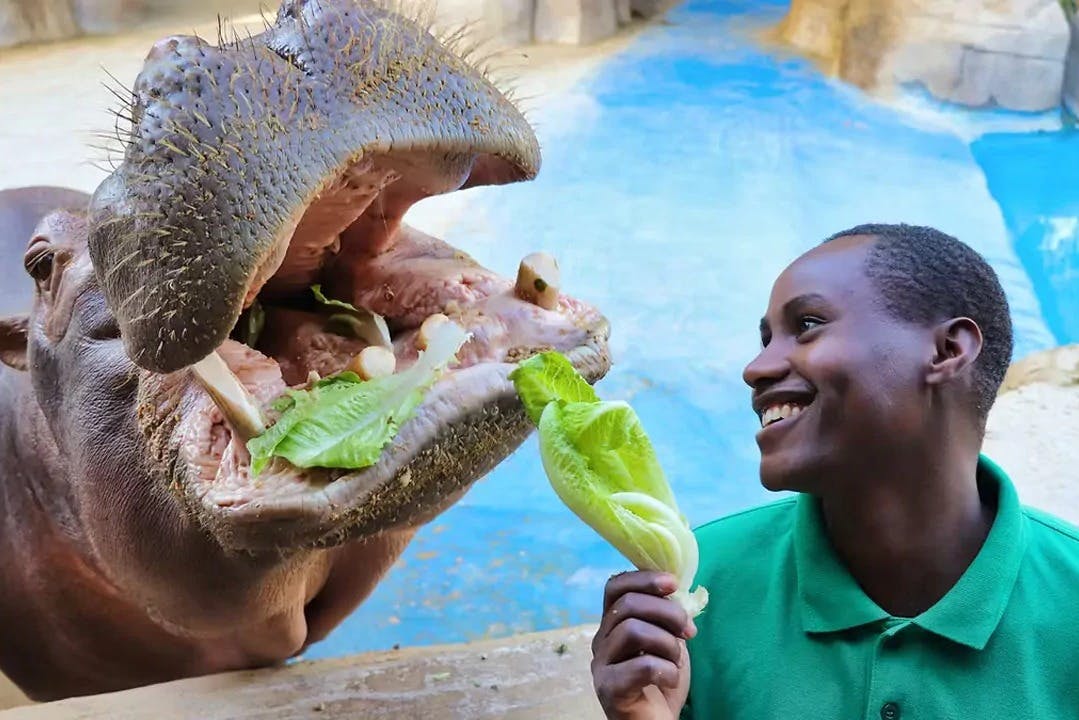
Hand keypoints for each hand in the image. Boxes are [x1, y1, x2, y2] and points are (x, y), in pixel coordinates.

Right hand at [591, 571, 695, 719]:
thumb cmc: (662, 681)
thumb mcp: (667, 640)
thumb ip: (664, 616)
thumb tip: (675, 589)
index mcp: (612, 624)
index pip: (615, 586)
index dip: (643, 578)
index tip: (673, 583)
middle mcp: (601, 641)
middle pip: (627, 605)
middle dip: (667, 612)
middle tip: (689, 631)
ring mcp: (601, 665)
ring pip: (632, 630)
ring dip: (667, 643)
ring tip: (676, 661)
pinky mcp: (609, 689)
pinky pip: (642, 666)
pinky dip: (667, 670)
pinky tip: (671, 679)